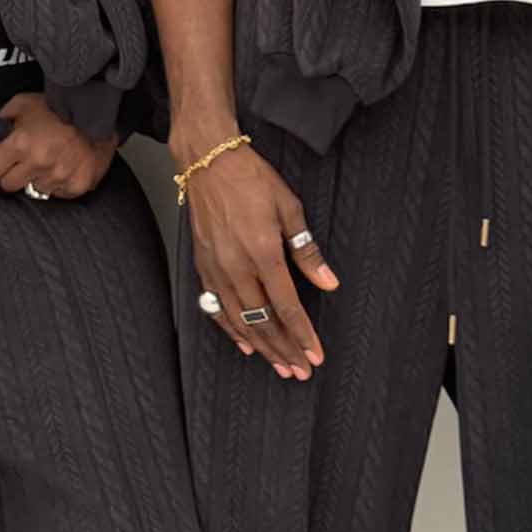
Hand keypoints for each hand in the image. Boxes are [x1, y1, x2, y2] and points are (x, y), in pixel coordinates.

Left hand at [0, 91, 115, 199]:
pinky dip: (59, 184)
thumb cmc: (59, 107)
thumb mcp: (23, 103)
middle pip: (8, 185)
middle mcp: (38, 163)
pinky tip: (64, 167)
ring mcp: (58, 177)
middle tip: (24, 161)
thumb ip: (2, 118)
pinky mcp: (76, 185)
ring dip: (38, 178)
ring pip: (34, 190)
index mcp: (20, 144)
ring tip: (49, 160)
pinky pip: (58, 194)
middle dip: (12, 174)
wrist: (96, 112)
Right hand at [181, 141, 337, 377]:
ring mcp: (216, 270)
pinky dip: (231, 330)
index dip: (303, 335)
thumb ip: (307, 252)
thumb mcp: (290, 209)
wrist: (208, 161)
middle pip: (263, 322)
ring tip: (278, 365)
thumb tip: (328, 282)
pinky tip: (245, 343)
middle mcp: (236, 267)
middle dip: (284, 350)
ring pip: (240, 321)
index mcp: (263, 253)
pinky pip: (217, 308)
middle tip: (300, 370)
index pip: (287, 307)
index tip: (315, 355)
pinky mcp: (203, 267)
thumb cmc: (250, 179)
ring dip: (262, 347)